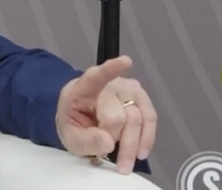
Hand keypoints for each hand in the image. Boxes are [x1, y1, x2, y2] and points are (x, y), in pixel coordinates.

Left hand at [55, 55, 157, 174]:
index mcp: (81, 89)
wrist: (83, 121)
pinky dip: (146, 139)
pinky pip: (150, 119)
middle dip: (115, 140)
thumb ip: (86, 141)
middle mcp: (108, 84)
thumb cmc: (76, 124)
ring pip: (138, 119)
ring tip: (122, 160)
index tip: (125, 62)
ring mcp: (127, 89)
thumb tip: (108, 143)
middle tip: (106, 150)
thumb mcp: (71, 138)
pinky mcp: (141, 98)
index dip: (111, 70)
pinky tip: (140, 152)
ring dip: (132, 144)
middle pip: (119, 117)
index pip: (95, 76)